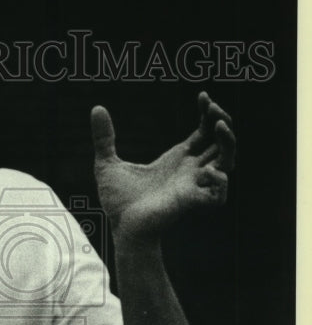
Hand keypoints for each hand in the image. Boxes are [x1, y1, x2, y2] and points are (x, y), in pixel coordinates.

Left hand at [91, 91, 235, 242]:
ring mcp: (193, 186)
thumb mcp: (107, 164)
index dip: (208, 113)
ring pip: (227, 162)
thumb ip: (104, 137)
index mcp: (177, 159)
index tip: (203, 96)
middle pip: (221, 142)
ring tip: (219, 125)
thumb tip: (96, 108)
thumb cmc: (118, 203)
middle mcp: (190, 170)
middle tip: (214, 108)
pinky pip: (219, 194)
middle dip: (223, 122)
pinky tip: (206, 170)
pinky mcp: (192, 203)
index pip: (203, 132)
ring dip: (229, 143)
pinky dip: (219, 181)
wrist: (121, 228)